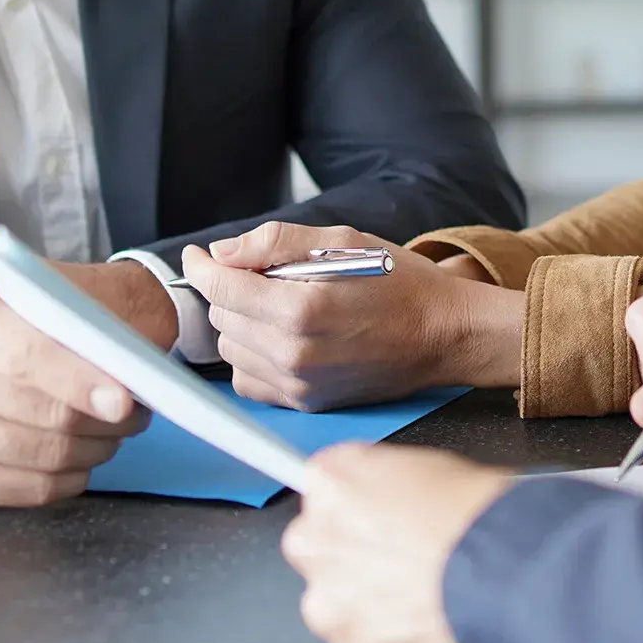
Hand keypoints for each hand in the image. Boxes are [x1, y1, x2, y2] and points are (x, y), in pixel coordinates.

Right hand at [0, 249, 177, 506]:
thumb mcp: (15, 305)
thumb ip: (63, 319)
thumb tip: (123, 356)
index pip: (30, 356)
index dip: (82, 381)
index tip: (125, 400)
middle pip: (49, 413)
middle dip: (108, 421)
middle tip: (136, 415)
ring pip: (47, 455)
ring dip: (96, 449)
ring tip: (112, 434)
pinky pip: (31, 489)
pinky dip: (70, 479)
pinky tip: (80, 461)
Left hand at [182, 222, 524, 409]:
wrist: (442, 334)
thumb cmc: (399, 281)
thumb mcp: (343, 241)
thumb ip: (276, 241)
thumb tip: (222, 252)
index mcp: (302, 308)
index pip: (221, 286)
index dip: (202, 265)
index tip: (199, 255)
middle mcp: (294, 352)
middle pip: (222, 316)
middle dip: (232, 289)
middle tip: (266, 274)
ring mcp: (299, 383)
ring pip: (231, 349)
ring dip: (241, 323)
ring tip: (279, 306)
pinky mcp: (305, 402)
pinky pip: (248, 381)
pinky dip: (253, 357)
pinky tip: (281, 337)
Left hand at [281, 443, 511, 642]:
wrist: (513, 580)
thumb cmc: (485, 522)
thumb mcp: (439, 468)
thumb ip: (392, 481)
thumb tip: (398, 496)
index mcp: (333, 482)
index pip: (327, 487)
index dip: (361, 503)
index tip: (379, 515)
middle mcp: (317, 540)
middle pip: (323, 546)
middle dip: (357, 554)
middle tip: (408, 558)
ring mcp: (329, 603)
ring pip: (341, 601)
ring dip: (372, 600)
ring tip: (427, 595)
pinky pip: (364, 641)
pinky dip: (389, 636)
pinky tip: (429, 620)